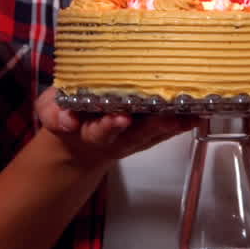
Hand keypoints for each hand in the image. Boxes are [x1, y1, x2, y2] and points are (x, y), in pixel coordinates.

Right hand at [35, 88, 197, 167]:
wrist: (77, 133)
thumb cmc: (67, 114)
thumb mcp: (51, 111)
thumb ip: (54, 113)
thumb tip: (65, 118)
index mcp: (93, 130)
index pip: (101, 130)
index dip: (110, 125)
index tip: (120, 119)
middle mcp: (118, 137)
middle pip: (136, 135)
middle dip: (151, 127)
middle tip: (167, 118)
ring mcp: (136, 135)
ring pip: (156, 133)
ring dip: (173, 125)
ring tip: (189, 115)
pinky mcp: (149, 131)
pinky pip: (167, 129)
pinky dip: (181, 123)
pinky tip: (197, 114)